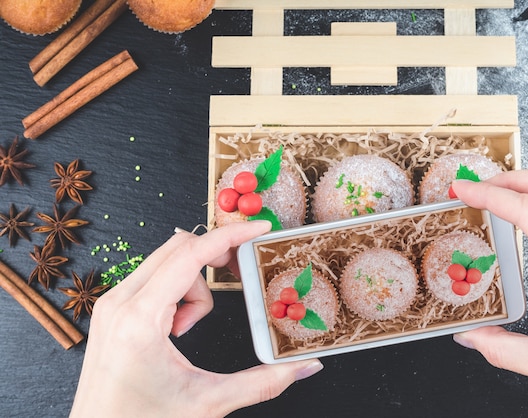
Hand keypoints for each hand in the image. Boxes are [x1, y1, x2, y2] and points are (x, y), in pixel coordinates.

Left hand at [70, 221, 322, 417]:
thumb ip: (263, 382)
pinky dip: (177, 293)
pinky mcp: (112, 309)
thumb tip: (304, 366)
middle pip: (179, 248)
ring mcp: (112, 303)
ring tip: (189, 328)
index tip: (259, 229)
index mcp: (140, 319)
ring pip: (168, 262)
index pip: (191, 256)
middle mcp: (120, 302)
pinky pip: (154, 278)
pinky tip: (175, 329)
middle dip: (215, 258)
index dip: (230, 237)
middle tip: (240, 277)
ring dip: (194, 284)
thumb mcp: (208, 402)